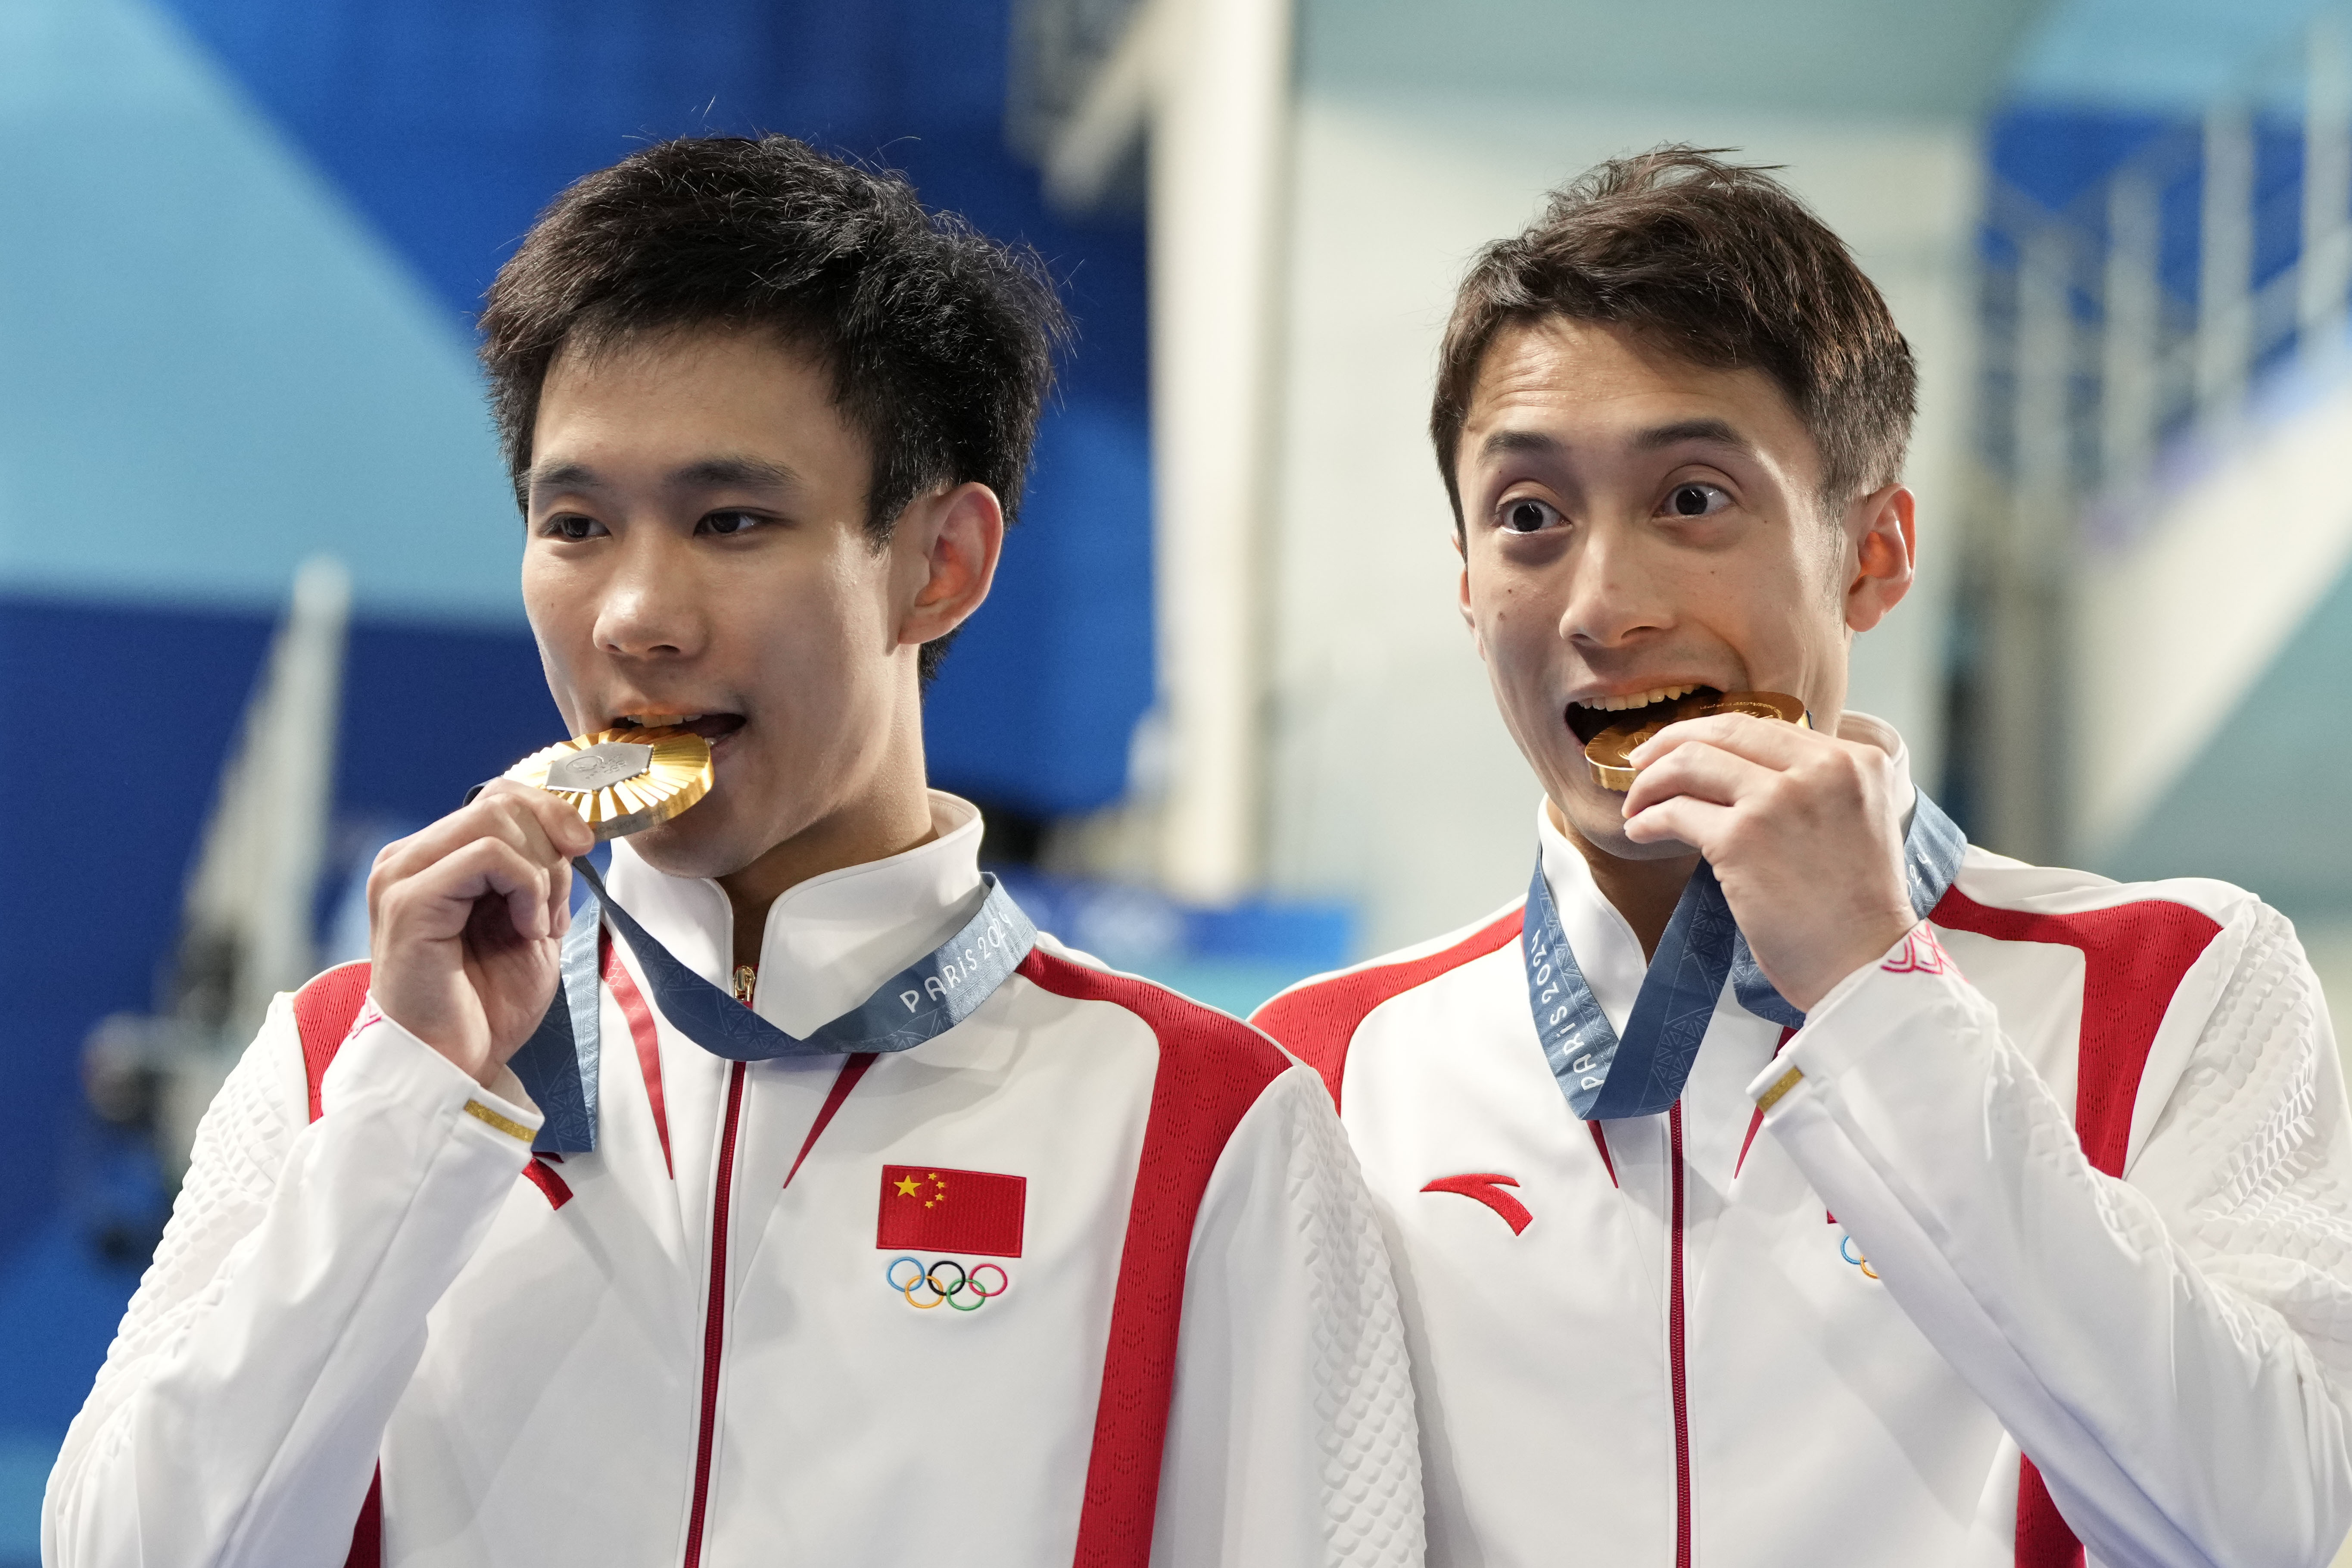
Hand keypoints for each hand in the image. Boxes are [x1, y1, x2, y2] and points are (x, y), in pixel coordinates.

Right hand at [365, 781, 594, 1086]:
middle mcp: (408, 859)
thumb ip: (541, 873)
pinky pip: (489, 854)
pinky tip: (525, 930)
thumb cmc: (486, 1004)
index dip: (552, 815)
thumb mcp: (531, 921)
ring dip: (540, 873)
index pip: (498, 798)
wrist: (455, 1065)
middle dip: (551, 849)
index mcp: (432, 860)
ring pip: (496, 819)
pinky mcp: (409, 900)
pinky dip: (526, 889)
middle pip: (501, 801)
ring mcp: (402, 876)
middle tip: (554, 908)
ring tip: (535, 925)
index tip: (583, 852)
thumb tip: (571, 830)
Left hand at [1619, 713, 1914, 1011]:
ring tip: (1637, 804)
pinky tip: (1640, 830)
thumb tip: (1740, 773)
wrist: (1864, 965)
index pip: (1766, 727)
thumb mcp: (1853, 821)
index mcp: (1855, 761)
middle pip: (1725, 731)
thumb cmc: (1854, 909)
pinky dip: (1649, 818)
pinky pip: (1676, 812)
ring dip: (1652, 781)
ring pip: (1692, 762)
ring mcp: (1778, 800)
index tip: (1683, 748)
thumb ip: (1812, 787)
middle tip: (1641, 761)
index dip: (1714, 734)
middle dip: (1672, 741)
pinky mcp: (1742, 839)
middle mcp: (1821, 769)